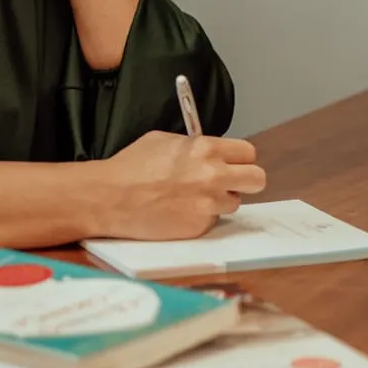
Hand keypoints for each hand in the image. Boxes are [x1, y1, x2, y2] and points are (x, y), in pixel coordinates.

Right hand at [93, 131, 267, 240]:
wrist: (110, 197)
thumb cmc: (131, 167)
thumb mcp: (163, 140)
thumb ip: (193, 145)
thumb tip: (208, 150)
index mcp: (206, 149)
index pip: (248, 153)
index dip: (240, 158)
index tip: (232, 163)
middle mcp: (213, 176)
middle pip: (257, 179)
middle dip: (245, 180)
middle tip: (227, 183)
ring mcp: (208, 204)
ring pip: (234, 203)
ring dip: (219, 201)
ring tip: (192, 198)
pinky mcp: (199, 227)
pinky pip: (212, 221)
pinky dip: (200, 217)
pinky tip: (179, 211)